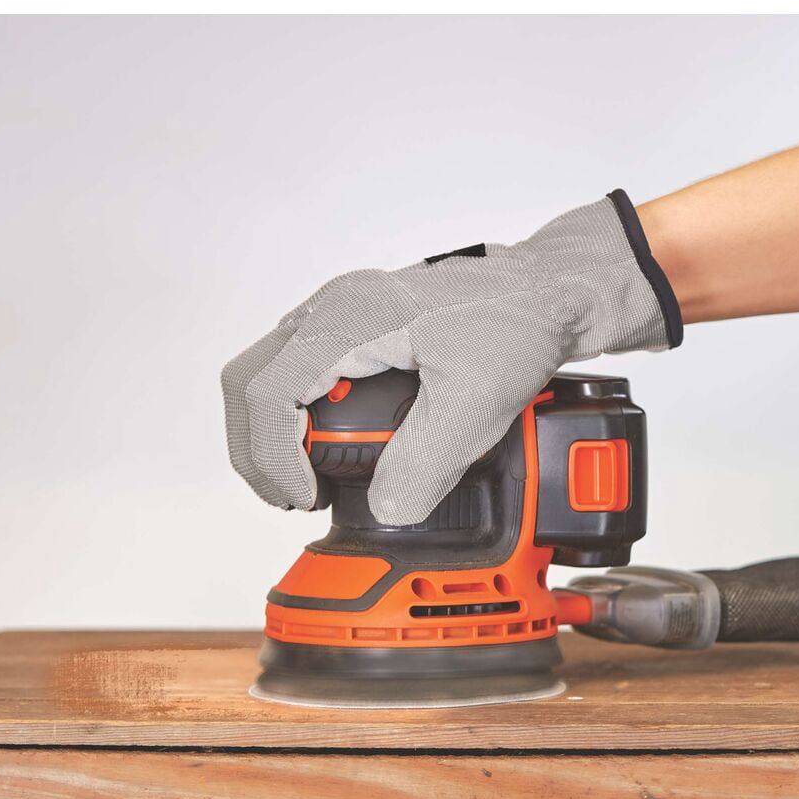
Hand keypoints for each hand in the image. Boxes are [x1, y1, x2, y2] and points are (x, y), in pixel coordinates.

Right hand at [221, 191, 679, 525]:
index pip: (266, 393)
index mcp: (348, 320)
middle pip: (249, 381)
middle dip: (259, 449)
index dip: (272, 457)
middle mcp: (334, 309)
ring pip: (269, 372)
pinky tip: (336, 443)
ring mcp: (343, 313)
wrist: (550, 291)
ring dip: (276, 432)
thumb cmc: (517, 323)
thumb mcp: (476, 401)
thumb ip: (427, 459)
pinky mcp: (361, 324)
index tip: (304, 496)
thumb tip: (386, 506)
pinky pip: (301, 368)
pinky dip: (302, 413)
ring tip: (310, 479)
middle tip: (295, 497)